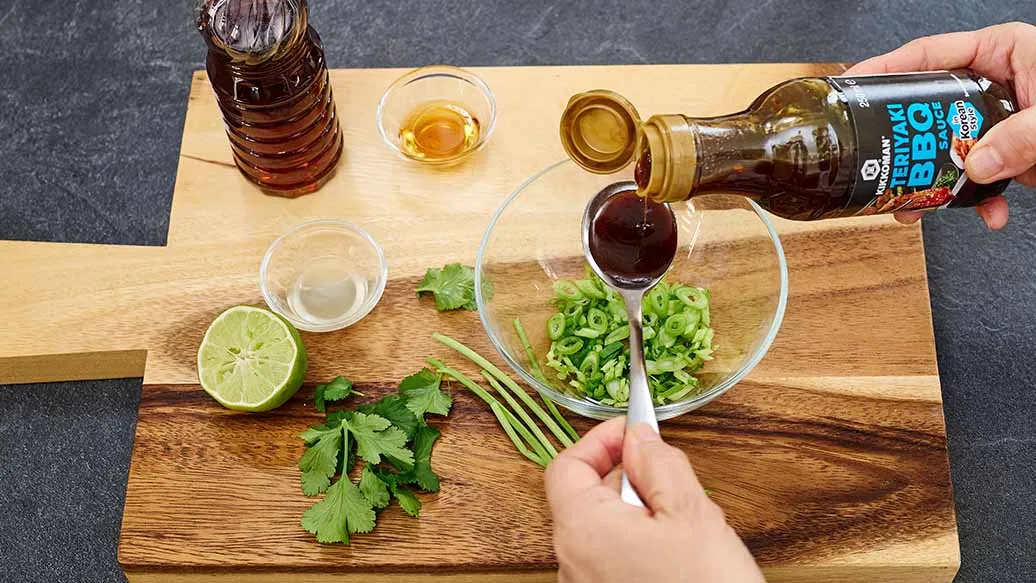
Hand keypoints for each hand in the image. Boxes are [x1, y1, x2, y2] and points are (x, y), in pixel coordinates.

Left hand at [545, 417, 763, 582]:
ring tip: (680, 519)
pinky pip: (610, 558)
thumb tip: (638, 438)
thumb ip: (659, 464)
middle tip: (666, 471)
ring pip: (600, 528)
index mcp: (583, 529)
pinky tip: (676, 552)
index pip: (566, 465)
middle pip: (582, 496)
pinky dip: (636, 542)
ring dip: (634, 510)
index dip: (599, 440)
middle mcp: (571, 561)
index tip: (633, 431)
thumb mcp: (692, 512)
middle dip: (624, 474)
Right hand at [846, 22, 1035, 228]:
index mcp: (1004, 52)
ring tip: (921, 205)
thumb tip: (978, 163)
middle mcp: (998, 84)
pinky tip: (990, 215)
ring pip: (951, 150)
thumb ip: (1022, 135)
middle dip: (908, 143)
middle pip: (931, 109)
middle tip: (880, 160)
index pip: (931, 55)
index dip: (886, 70)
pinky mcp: (1015, 153)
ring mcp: (1004, 121)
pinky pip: (982, 177)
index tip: (852, 85)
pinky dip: (982, 201)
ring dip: (939, 183)